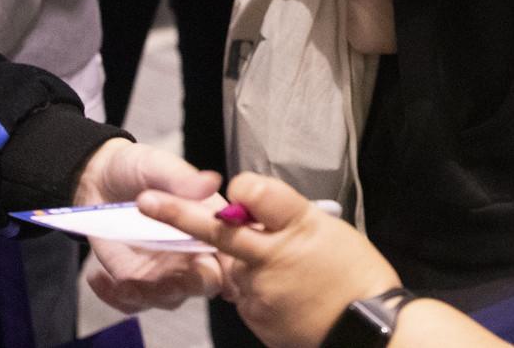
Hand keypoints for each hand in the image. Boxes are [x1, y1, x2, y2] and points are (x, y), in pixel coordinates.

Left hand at [74, 139, 224, 312]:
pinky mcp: (136, 281)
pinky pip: (132, 303)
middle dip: (185, 286)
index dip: (225, 265)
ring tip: (122, 281)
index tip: (201, 263)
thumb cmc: (138, 168)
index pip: (230, 252)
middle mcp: (194, 252)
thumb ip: (182, 178)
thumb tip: (211, 181)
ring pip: (169, 299)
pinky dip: (115, 297)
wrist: (100, 178)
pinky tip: (97, 276)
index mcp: (209, 224)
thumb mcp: (157, 166)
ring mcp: (166, 271)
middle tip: (159, 277)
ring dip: (147, 295)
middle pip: (205, 284)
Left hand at [143, 174, 397, 347]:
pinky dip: (255, 288)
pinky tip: (286, 292)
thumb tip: (246, 201)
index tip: (234, 185)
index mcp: (295, 226)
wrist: (367, 329)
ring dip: (243, 261)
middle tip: (146, 201)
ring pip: (234, 266)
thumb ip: (281, 213)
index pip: (257, 194)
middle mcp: (269, 257)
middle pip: (219, 231)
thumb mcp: (326, 227)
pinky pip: (243, 293)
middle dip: (178, 214)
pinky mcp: (254, 316)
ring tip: (290, 271)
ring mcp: (258, 291)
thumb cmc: (355, 272)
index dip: (244, 188)